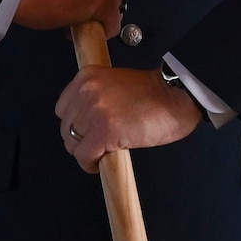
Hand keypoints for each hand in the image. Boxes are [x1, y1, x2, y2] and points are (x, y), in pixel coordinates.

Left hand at [56, 65, 202, 172]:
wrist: (177, 95)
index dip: (76, 124)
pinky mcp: (105, 131)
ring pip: (73, 144)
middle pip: (66, 128)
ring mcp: (94, 111)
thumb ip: (96, 97)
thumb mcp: (114, 84)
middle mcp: (86, 91)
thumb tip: (84, 122)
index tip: (88, 132)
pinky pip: (84, 156)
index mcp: (87, 77)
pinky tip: (103, 161)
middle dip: (80, 140)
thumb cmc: (154, 93)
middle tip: (98, 145)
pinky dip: (91, 164)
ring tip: (103, 152)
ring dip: (86, 153)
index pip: (63, 109)